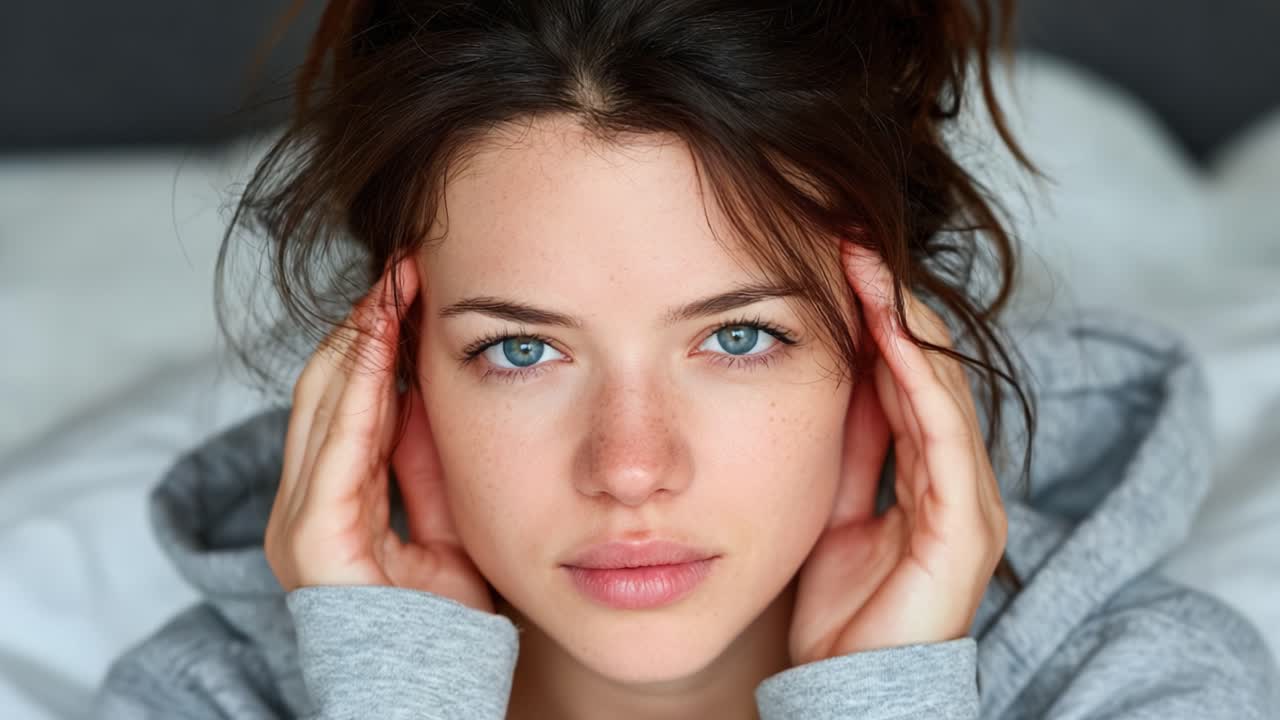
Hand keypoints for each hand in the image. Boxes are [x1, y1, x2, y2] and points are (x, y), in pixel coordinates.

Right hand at [264, 257, 492, 612]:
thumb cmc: (445, 608)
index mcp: (332, 495)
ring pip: (325, 403)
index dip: (375, 336)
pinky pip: (338, 448)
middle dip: (367, 324)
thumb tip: (428, 384)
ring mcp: (301, 521)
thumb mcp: (445, 512)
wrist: (437, 685)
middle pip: (327, 387)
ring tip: (397, 284)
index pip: (346, 396)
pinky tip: (384, 342)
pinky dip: (360, 389)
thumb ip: (424, 456)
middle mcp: (304, 502)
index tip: (412, 282)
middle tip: (406, 267)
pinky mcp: (313, 543)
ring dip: (362, 339)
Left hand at [788, 242, 1007, 663]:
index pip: (909, 372)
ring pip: (942, 391)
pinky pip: (942, 442)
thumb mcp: (831, 503)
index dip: (877, 312)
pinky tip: (892, 337)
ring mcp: (968, 502)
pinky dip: (920, 384)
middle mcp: (958, 478)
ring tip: (867, 266)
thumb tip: (838, 373)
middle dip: (890, 301)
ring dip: (904, 325)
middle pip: (931, 368)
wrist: (846, 688)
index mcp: (929, 471)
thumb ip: (849, 444)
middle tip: (850, 237)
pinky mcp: (964, 530)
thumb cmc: (841, 604)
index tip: (837, 253)